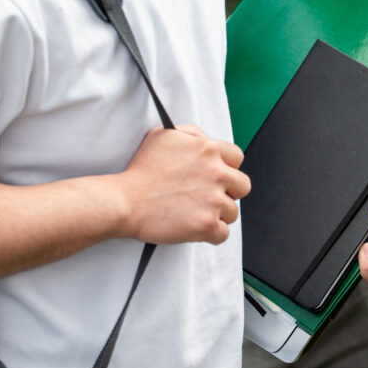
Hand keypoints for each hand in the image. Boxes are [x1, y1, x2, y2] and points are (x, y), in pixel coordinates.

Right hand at [114, 125, 250, 244]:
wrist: (125, 201)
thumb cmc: (140, 171)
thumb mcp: (164, 135)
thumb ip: (191, 133)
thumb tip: (205, 139)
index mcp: (208, 150)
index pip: (237, 158)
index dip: (227, 168)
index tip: (216, 176)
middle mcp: (216, 173)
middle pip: (243, 186)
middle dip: (228, 192)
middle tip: (209, 196)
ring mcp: (213, 201)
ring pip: (233, 212)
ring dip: (217, 214)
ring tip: (195, 213)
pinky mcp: (207, 225)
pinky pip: (223, 234)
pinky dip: (211, 234)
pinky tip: (195, 227)